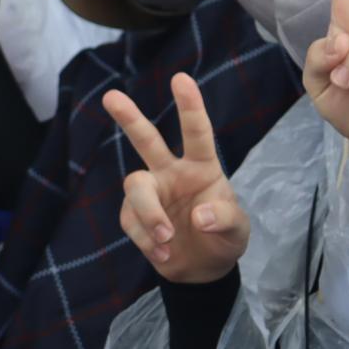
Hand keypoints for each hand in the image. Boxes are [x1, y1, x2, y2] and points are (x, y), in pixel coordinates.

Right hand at [106, 74, 250, 283]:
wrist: (201, 270)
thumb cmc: (223, 238)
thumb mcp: (237, 231)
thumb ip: (224, 220)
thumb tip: (199, 216)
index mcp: (201, 167)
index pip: (196, 133)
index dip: (190, 106)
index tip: (181, 79)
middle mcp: (171, 172)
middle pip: (146, 140)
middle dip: (129, 118)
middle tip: (111, 97)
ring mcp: (151, 193)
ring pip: (135, 187)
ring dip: (149, 213)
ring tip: (167, 239)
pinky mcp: (133, 216)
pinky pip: (132, 222)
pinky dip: (148, 241)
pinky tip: (164, 254)